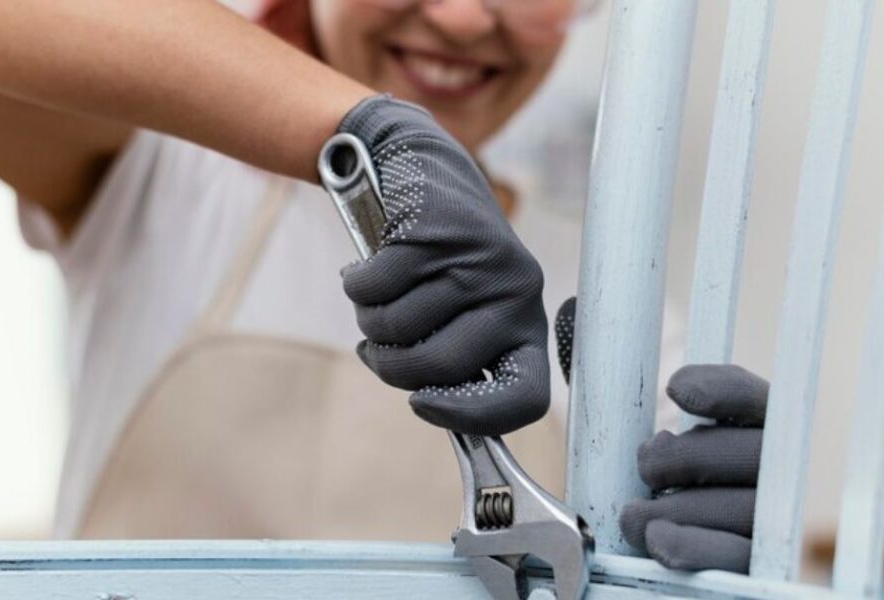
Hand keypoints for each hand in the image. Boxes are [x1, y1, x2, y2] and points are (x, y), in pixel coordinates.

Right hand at [337, 95, 548, 435]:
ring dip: (370, 319)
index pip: (525, 397)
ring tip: (377, 296)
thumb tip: (431, 407)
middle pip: (441, 367)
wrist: (418, 168)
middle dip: (392, 365)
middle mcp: (515, 293)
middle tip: (376, 346)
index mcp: (526, 323)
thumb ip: (452, 359)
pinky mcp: (436, 233)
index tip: (422, 405)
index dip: (472, 417)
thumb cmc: (435, 260)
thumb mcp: (458, 310)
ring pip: (399, 328)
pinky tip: (363, 269)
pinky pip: (375, 289)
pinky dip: (357, 285)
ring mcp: (477, 261)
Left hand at [619, 364, 766, 572]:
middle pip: (750, 453)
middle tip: (646, 466)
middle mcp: (782, 474)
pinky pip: (735, 557)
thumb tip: (681, 389)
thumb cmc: (674, 486)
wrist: (679, 542)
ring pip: (741, 508)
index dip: (722, 390)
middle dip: (684, 457)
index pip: (753, 399)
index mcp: (761, 431)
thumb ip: (681, 416)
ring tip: (634, 513)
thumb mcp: (674, 445)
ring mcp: (774, 524)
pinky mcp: (758, 566)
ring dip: (674, 507)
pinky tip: (655, 538)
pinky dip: (691, 546)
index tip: (676, 389)